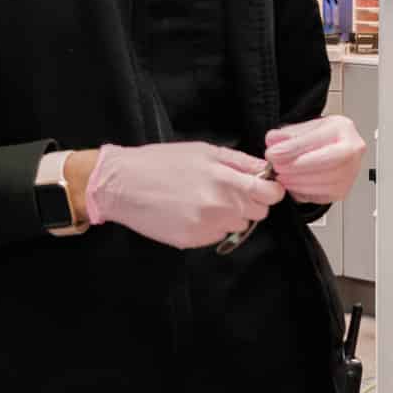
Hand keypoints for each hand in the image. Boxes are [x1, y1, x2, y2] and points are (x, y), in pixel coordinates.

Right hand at [86, 142, 284, 248]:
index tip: (264, 187)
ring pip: (239, 225)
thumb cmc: (162, 162)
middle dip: (251, 202)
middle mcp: (219, 205)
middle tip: (229, 191)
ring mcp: (206, 225)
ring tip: (206, 200)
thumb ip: (239, 161)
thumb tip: (266, 170)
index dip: (271, 191)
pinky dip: (213, 226)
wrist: (122, 184)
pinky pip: (218, 236)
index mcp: (224, 179)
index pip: (270, 194)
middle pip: (259, 212)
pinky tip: (193, 212)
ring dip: (231, 215)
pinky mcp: (193, 240)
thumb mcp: (203, 151)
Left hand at [265, 116, 365, 205]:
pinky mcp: (343, 190)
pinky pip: (323, 196)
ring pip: (325, 182)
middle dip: (296, 167)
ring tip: (281, 177)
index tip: (273, 154)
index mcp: (343, 128)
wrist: (329, 149)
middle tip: (276, 168)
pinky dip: (303, 192)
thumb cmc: (318, 138)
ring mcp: (351, 172)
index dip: (293, 149)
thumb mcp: (301, 129)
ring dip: (297, 182)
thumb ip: (286, 134)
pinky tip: (293, 184)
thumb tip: (273, 140)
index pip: (319, 140)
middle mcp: (353, 150)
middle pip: (328, 162)